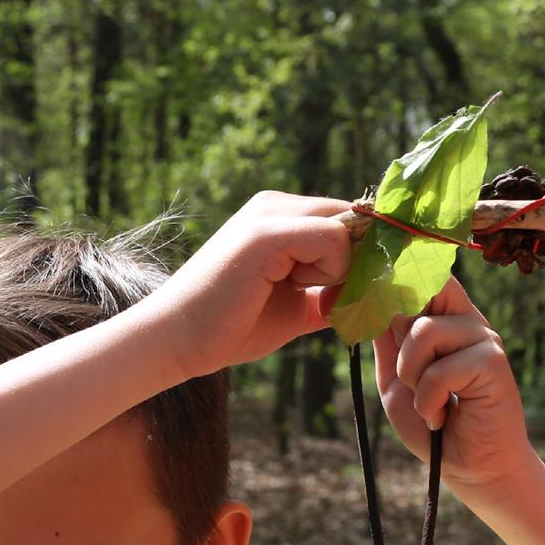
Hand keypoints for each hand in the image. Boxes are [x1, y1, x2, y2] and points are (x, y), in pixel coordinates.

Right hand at [152, 191, 351, 380]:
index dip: (362, 256)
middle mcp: (275, 206)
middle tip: (333, 297)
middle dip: (359, 261)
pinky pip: (334, 238)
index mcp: (280, 218)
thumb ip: (329, 297)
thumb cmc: (230, 327)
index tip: (352, 292)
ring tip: (297, 290)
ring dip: (340, 268)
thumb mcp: (295, 309)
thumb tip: (366, 296)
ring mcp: (270, 213)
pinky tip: (294, 288)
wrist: (178, 339)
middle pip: (354, 217)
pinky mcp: (267, 233)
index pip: (348, 219)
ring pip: (348, 225)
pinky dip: (330, 271)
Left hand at [372, 279, 534, 497]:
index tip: (374, 307)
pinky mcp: (492, 361)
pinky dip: (429, 402)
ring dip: (411, 377)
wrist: (470, 467)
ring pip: (422, 332)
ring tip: (429, 404)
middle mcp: (466, 320)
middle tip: (407, 376)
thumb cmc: (432, 423)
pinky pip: (439, 370)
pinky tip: (441, 417)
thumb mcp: (396, 380)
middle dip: (398, 332)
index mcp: (444, 319)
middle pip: (421, 290)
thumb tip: (370, 299)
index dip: (394, 283)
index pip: (420, 277)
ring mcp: (482, 337)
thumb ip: (387, 342)